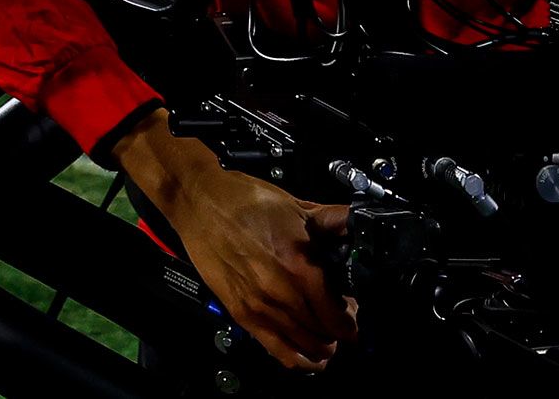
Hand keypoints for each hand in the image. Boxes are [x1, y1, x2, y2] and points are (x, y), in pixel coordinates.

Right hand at [116, 113, 355, 369]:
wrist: (197, 201)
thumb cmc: (246, 200)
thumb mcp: (296, 207)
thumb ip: (333, 221)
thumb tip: (361, 224)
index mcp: (302, 269)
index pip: (341, 319)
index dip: (352, 316)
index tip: (350, 304)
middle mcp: (283, 296)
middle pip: (326, 335)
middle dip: (338, 329)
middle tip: (336, 312)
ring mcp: (260, 308)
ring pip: (306, 347)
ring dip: (320, 344)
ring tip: (321, 329)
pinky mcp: (240, 313)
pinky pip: (278, 351)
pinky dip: (299, 359)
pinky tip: (308, 354)